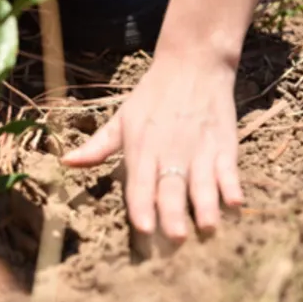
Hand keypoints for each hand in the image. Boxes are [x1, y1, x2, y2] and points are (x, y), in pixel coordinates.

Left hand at [61, 52, 243, 240]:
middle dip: (173, 214)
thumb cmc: (152, 95)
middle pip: (171, 188)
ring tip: (208, 227)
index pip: (140, 183)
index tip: (142, 228)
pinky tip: (236, 202)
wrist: (194, 63)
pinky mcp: (224, 144)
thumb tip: (66, 162)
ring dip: (206, 206)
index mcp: (142, 148)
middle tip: (175, 238)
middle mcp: (170, 152)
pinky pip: (229, 169)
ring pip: (203, 183)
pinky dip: (232, 185)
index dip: (141, 206)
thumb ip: (98, 146)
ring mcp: (200, 149)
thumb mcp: (122, 118)